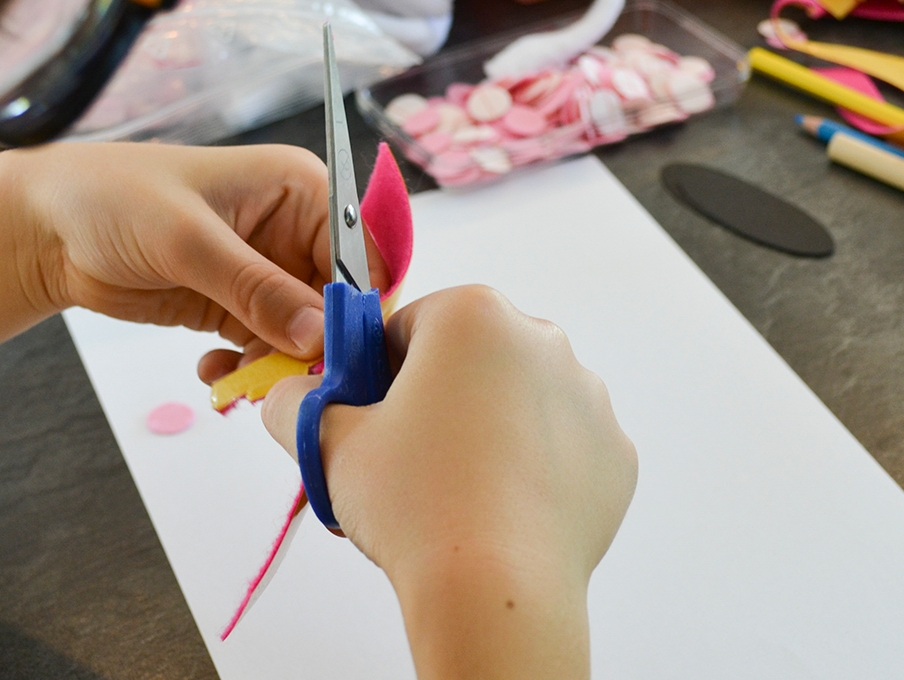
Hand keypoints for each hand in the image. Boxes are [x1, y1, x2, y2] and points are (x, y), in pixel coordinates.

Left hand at [7, 141, 377, 360]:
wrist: (44, 228)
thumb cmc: (113, 199)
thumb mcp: (189, 241)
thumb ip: (257, 290)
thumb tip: (319, 336)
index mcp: (302, 189)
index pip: (363, 252)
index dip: (361, 305)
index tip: (341, 354)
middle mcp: (296, 229)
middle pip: (341, 301)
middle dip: (320, 346)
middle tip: (288, 382)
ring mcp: (267, 272)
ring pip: (307, 335)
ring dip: (281, 365)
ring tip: (239, 379)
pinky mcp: (238, 307)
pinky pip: (269, 350)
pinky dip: (251, 369)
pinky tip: (214, 370)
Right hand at [261, 285, 636, 678]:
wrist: (495, 590)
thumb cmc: (415, 505)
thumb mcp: (327, 443)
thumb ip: (296, 403)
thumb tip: (290, 395)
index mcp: (473, 314)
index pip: (410, 325)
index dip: (380, 371)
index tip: (370, 415)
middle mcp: (542, 339)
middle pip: (471, 358)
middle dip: (439, 397)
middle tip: (408, 459)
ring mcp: (587, 396)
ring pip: (519, 401)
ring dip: (489, 430)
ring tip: (456, 492)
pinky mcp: (614, 452)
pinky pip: (562, 448)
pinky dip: (534, 470)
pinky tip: (502, 509)